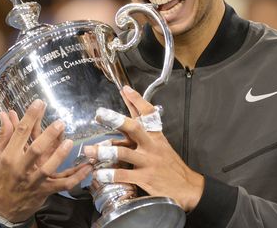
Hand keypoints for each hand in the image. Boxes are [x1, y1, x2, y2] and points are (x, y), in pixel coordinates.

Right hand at [0, 100, 92, 222]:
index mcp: (9, 157)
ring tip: (69, 142)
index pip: (20, 133)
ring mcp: (35, 181)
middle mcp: (21, 168)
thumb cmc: (2, 177)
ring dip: (60, 155)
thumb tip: (5, 113)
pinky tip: (88, 166)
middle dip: (47, 135)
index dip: (30, 117)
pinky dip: (78, 176)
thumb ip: (3, 135)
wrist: (5, 207)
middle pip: (35, 150)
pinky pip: (64, 184)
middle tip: (59, 122)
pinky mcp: (46, 190)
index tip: (39, 103)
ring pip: (49, 168)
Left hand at [84, 86, 204, 211]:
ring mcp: (147, 162)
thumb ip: (146, 132)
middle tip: (100, 114)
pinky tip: (99, 173)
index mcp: (156, 136)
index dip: (137, 100)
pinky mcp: (145, 178)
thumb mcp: (162, 144)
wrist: (187, 187)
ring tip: (89, 150)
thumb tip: (135, 116)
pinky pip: (123, 175)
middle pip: (133, 128)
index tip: (125, 89)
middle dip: (116, 120)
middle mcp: (151, 146)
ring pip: (123, 153)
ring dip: (104, 151)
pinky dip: (109, 174)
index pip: (148, 113)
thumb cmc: (171, 165)